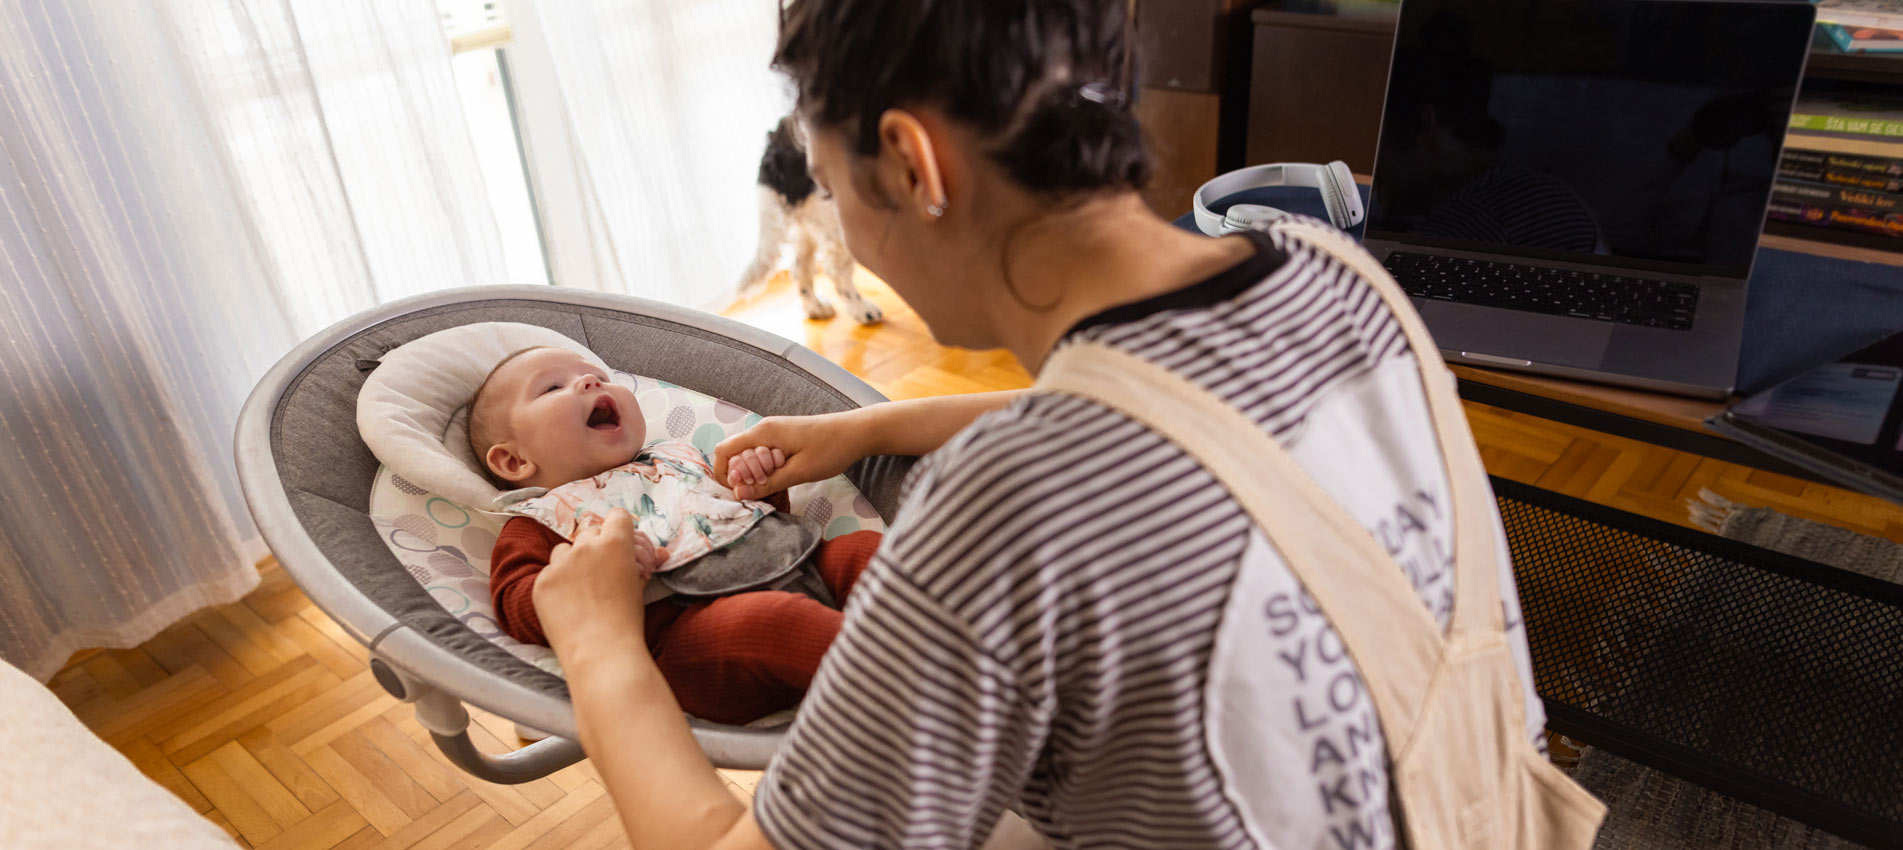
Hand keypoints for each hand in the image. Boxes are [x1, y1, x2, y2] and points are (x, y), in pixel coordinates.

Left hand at [532, 509, 669, 654]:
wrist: (600, 651)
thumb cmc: (628, 621)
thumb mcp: (639, 586)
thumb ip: (640, 564)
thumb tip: (658, 554)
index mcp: (615, 543)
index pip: (617, 516)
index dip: (619, 528)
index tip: (619, 542)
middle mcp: (585, 546)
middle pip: (589, 531)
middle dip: (595, 546)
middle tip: (600, 571)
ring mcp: (559, 563)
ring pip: (564, 550)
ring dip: (572, 562)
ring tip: (579, 588)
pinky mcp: (541, 582)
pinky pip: (549, 574)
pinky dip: (556, 585)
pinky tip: (565, 605)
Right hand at [714, 412, 867, 500]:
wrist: (858, 432)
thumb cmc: (831, 449)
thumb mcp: (798, 472)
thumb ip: (767, 483)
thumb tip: (739, 494)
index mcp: (763, 433)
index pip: (724, 451)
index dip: (723, 474)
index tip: (739, 491)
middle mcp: (763, 429)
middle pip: (735, 456)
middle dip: (743, 476)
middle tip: (766, 488)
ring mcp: (774, 433)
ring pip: (750, 456)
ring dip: (757, 474)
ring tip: (779, 483)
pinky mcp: (784, 438)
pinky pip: (764, 455)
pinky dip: (768, 469)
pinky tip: (785, 477)